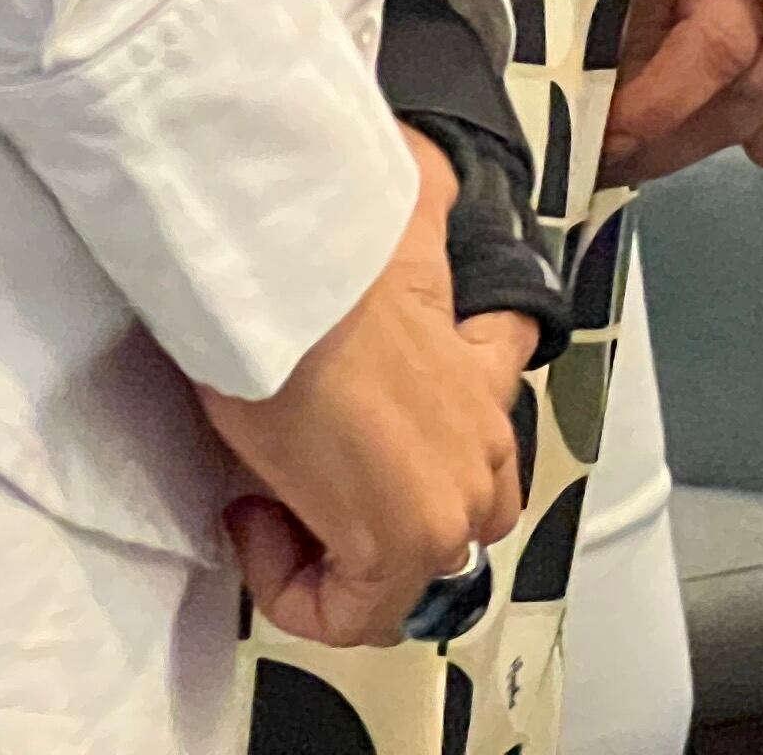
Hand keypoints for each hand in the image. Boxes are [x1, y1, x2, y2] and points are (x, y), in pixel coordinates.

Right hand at [197, 132, 523, 646]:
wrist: (296, 293)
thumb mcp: (387, 254)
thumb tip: (424, 151)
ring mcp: (456, 494)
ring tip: (281, 498)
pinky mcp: (409, 541)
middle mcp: (486, 433)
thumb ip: (417, 226)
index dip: (434, 414)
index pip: (500, 390)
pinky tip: (262, 520)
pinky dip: (298, 589)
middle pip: (472, 508)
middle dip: (390, 512)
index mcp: (484, 364)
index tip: (351, 409)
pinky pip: (356, 612)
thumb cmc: (321, 274)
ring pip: (414, 567)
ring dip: (342, 554)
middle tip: (313, 476)